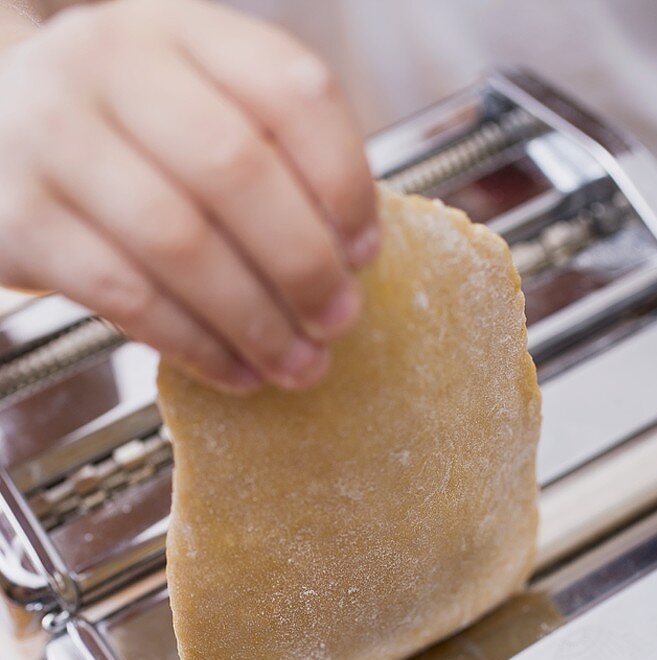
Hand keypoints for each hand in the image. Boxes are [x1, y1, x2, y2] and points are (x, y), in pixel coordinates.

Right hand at [0, 0, 378, 390]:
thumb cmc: (118, 131)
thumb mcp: (192, 103)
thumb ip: (266, 151)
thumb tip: (345, 258)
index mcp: (179, 29)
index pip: (291, 90)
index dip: (344, 182)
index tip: (364, 252)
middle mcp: (109, 64)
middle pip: (235, 170)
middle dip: (303, 264)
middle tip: (337, 320)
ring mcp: (53, 138)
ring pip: (181, 244)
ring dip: (255, 321)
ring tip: (299, 365)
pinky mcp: (20, 220)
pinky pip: (127, 296)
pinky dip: (195, 345)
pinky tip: (234, 371)